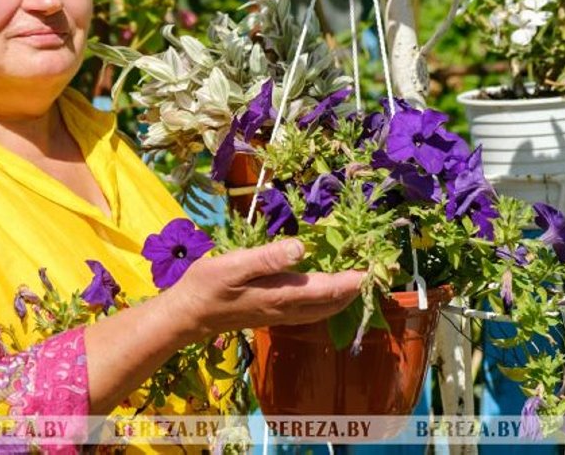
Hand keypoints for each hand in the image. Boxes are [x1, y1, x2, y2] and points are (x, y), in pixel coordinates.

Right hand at [164, 239, 363, 343]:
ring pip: (323, 310)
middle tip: (375, 271)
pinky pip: (311, 312)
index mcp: (282, 295)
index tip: (376, 267)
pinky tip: (325, 291)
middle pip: (332, 303)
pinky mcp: (273, 315)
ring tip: (357, 279)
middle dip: (355, 289)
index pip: (329, 289)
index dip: (354, 279)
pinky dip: (326, 301)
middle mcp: (287, 309)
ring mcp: (280, 315)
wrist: (188, 316)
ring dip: (343, 297)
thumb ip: (268, 258)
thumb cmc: (207, 286)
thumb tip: (301, 247)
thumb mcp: (233, 265)